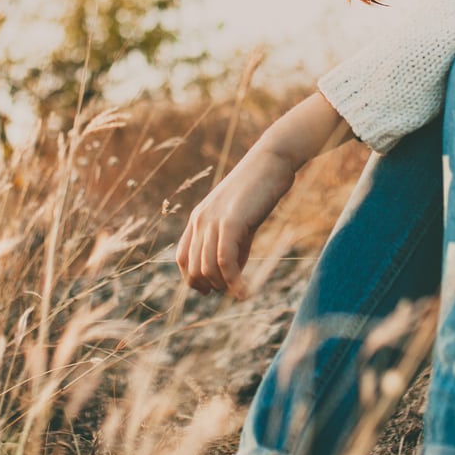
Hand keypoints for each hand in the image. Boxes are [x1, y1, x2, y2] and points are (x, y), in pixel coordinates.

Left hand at [175, 146, 297, 299]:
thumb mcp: (241, 221)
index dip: (192, 279)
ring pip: (208, 268)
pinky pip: (225, 261)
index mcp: (198, 218)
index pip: (183, 258)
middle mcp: (200, 220)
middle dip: (211, 286)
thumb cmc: (259, 190)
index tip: (210, 291)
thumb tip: (231, 275)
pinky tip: (245, 291)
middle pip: (193, 268)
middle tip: (232, 291)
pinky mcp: (230, 222)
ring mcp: (213, 221)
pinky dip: (234, 281)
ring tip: (241, 291)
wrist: (271, 162)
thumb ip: (233, 245)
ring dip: (224, 286)